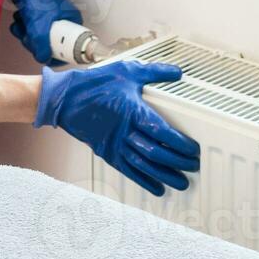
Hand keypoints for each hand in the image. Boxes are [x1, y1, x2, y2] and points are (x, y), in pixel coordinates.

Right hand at [34, 60, 199, 195]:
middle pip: (157, 152)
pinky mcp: (106, 152)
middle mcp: (125, 131)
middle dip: (178, 162)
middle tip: (193, 166)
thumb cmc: (95, 83)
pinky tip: (157, 188)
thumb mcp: (127, 71)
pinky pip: (128, 171)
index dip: (181, 144)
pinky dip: (143, 181)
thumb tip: (176, 71)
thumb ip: (154, 72)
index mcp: (133, 111)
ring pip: (144, 165)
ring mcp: (115, 144)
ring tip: (181, 182)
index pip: (163, 132)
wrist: (65, 98)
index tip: (193, 149)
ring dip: (165, 176)